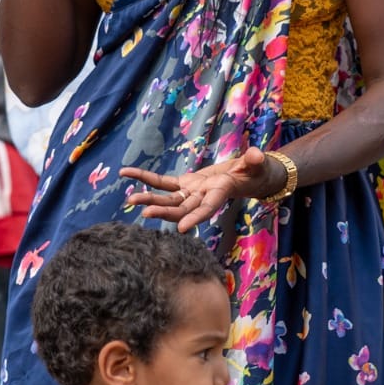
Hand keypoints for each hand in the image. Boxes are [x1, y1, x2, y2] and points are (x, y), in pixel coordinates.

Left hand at [120, 148, 287, 232]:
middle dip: (164, 211)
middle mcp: (201, 198)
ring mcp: (190, 193)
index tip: (182, 229)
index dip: (195, 218)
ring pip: (168, 200)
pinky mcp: (183, 185)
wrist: (244, 177)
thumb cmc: (253, 171)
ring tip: (130, 199)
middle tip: (146, 213)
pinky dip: (144, 177)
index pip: (206, 209)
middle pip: (181, 208)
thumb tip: (257, 155)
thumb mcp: (256, 166)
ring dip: (149, 199)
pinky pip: (161, 182)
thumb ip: (254, 162)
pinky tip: (125, 173)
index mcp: (219, 195)